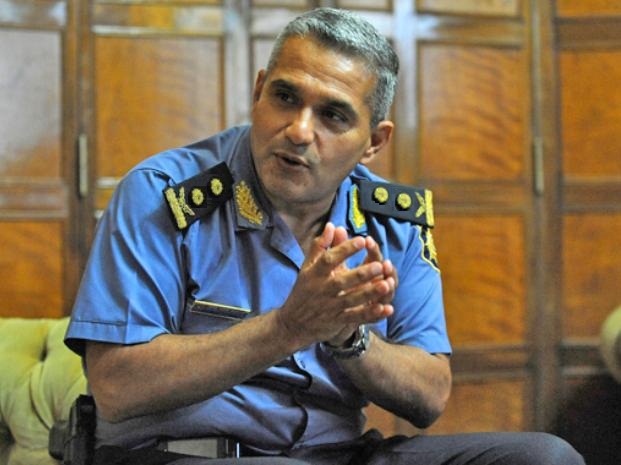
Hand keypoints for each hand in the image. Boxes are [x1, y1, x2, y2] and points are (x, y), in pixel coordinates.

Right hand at [276, 223, 394, 347]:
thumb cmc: (303, 290)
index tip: (362, 240)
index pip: (329, 259)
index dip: (345, 249)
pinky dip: (371, 314)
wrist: (292, 323)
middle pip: (343, 281)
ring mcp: (331, 306)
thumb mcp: (307, 267)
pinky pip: (356, 317)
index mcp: (315, 273)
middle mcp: (323, 289)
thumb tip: (332, 226)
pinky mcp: (338, 320)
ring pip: (352, 299)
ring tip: (386, 285)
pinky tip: (386, 309)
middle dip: (361, 274)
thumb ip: (320, 246)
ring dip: (369, 293)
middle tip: (379, 265)